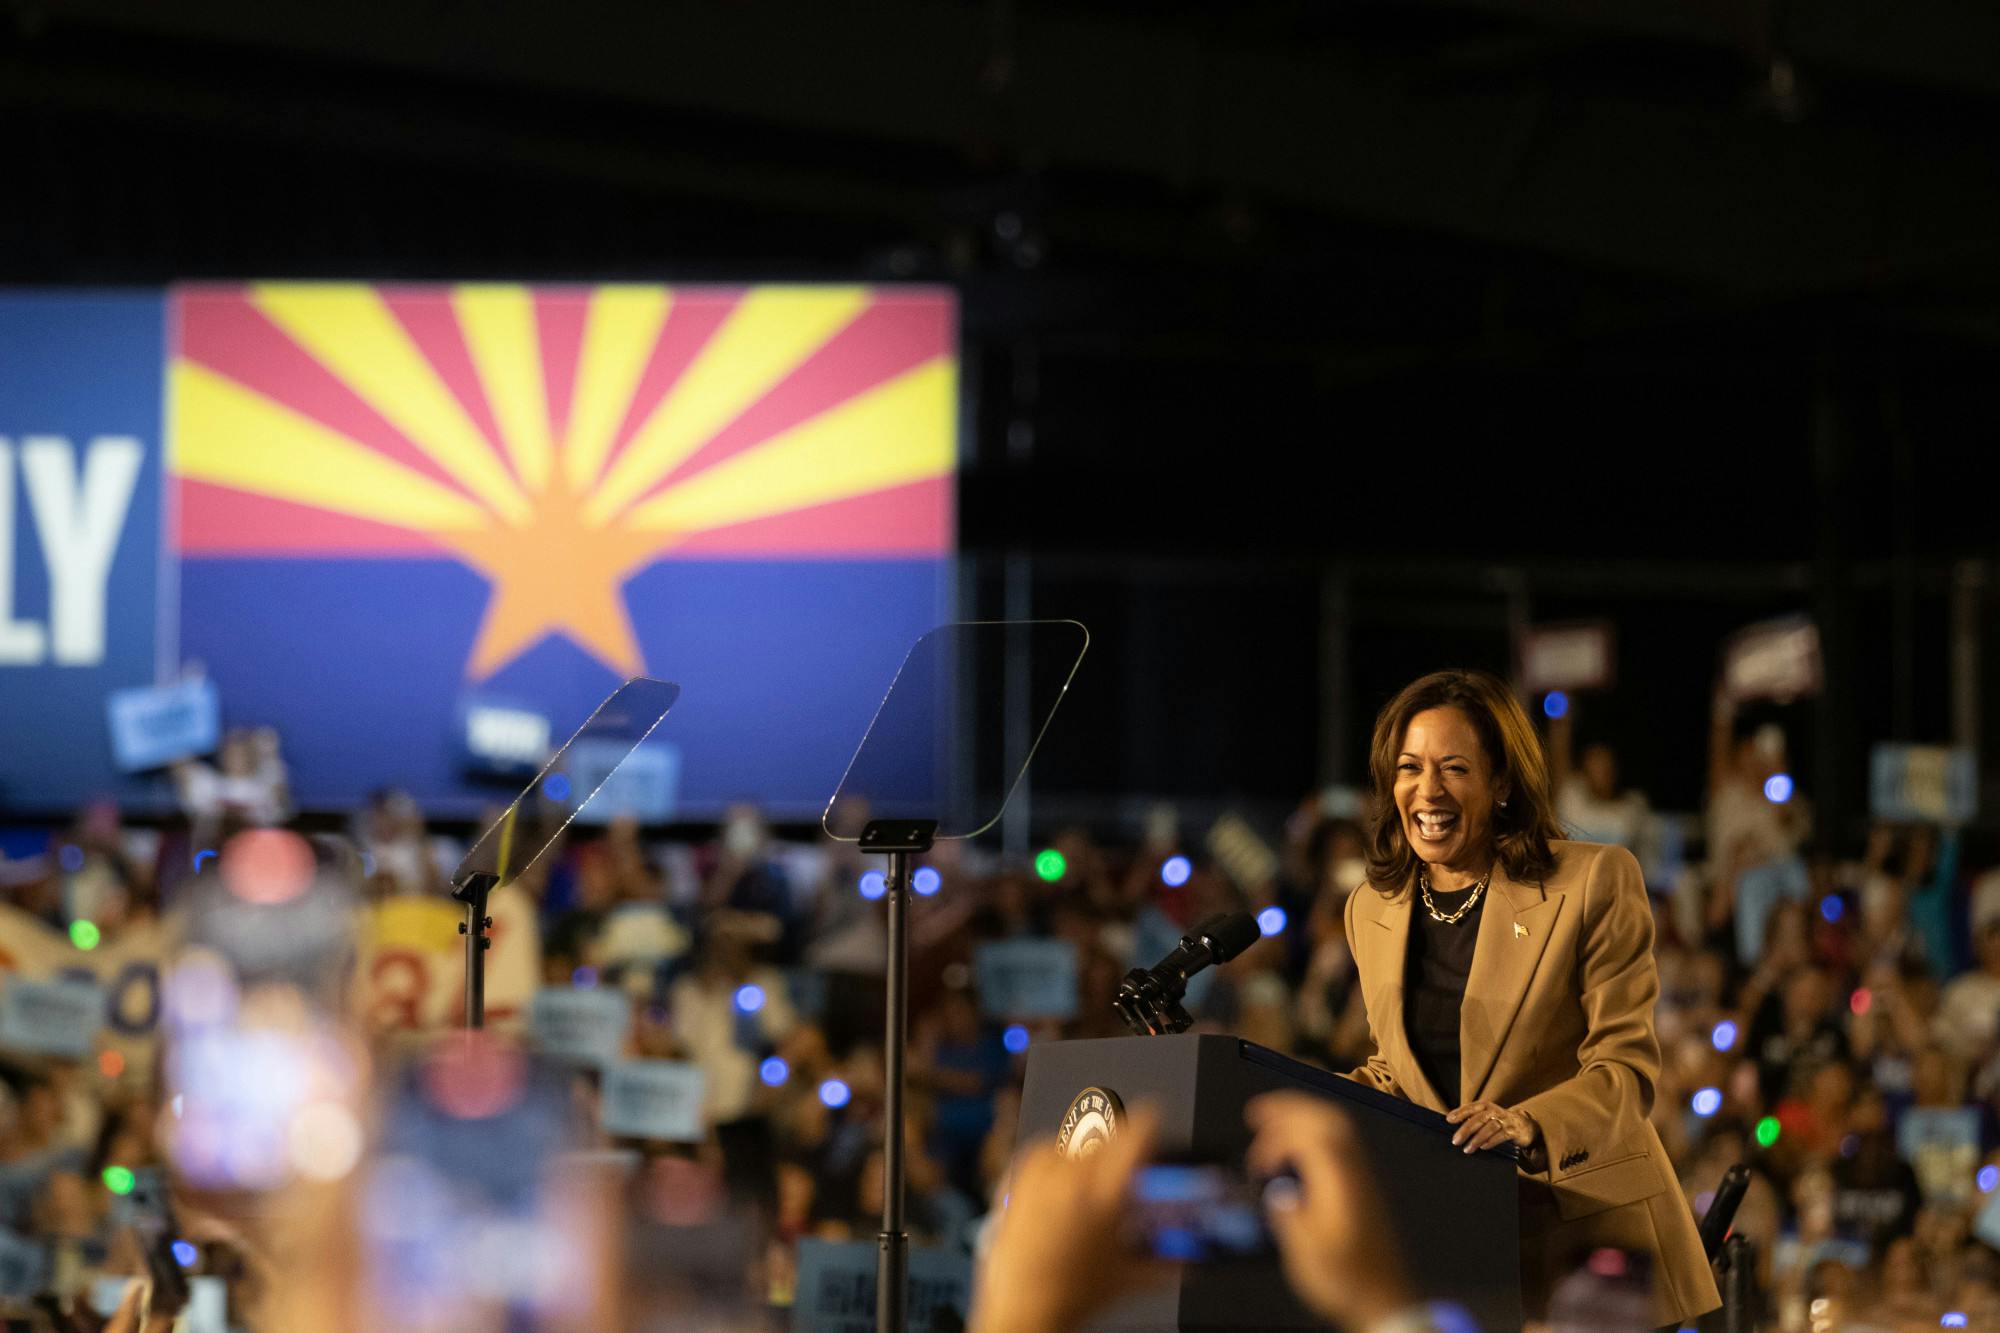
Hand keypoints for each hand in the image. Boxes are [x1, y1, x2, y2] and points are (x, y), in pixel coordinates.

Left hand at [970, 1106, 1172, 1332]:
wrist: (1021, 1312)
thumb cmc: (1070, 1298)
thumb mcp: (1129, 1279)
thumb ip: (1168, 1264)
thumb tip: (1194, 1263)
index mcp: (1105, 1198)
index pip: (1136, 1135)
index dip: (1150, 1123)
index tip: (1154, 1121)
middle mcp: (1071, 1181)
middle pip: (1104, 1133)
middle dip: (1119, 1143)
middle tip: (1127, 1162)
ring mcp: (1039, 1180)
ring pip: (1071, 1140)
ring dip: (1087, 1150)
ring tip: (1093, 1177)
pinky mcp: (1015, 1184)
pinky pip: (1039, 1150)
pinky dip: (1053, 1155)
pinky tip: (1061, 1175)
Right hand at [1245, 1093, 1415, 1327]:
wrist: (1385, 1300)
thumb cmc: (1346, 1279)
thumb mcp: (1306, 1252)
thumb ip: (1288, 1214)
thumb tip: (1278, 1190)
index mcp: (1340, 1180)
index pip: (1307, 1135)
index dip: (1276, 1138)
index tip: (1258, 1164)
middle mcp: (1355, 1170)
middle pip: (1327, 1117)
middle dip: (1290, 1107)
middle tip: (1258, 1112)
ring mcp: (1364, 1177)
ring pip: (1338, 1127)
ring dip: (1304, 1117)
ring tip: (1275, 1122)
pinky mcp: (1365, 1187)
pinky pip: (1342, 1143)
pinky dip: (1316, 1134)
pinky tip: (1299, 1150)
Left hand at [1446, 1100, 1537, 1155]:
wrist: (1524, 1125)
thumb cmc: (1499, 1121)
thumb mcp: (1487, 1116)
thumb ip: (1473, 1119)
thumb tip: (1453, 1124)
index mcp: (1486, 1106)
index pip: (1471, 1107)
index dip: (1460, 1112)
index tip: (1449, 1120)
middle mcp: (1495, 1111)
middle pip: (1479, 1118)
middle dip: (1466, 1130)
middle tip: (1455, 1141)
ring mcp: (1505, 1120)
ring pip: (1489, 1128)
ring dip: (1477, 1139)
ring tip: (1467, 1149)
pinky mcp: (1513, 1131)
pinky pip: (1501, 1136)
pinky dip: (1491, 1141)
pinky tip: (1483, 1147)